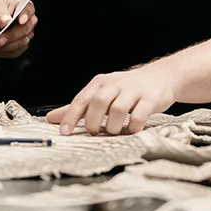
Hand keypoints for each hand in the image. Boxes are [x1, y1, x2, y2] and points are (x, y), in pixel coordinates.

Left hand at [0, 0, 36, 58]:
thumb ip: (0, 14)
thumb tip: (6, 21)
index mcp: (24, 6)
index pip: (29, 9)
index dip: (26, 15)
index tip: (20, 21)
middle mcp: (28, 21)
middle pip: (25, 30)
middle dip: (10, 37)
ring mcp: (26, 34)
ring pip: (21, 44)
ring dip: (5, 47)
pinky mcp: (20, 45)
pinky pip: (15, 52)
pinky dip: (3, 53)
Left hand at [46, 66, 176, 135]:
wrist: (159, 77)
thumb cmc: (126, 89)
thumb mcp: (101, 93)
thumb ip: (78, 107)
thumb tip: (51, 118)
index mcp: (100, 83)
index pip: (81, 100)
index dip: (71, 117)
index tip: (64, 132)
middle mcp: (115, 84)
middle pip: (97, 103)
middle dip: (93, 122)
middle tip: (94, 132)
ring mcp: (133, 91)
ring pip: (117, 110)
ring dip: (112, 127)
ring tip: (114, 131)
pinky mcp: (149, 99)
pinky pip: (138, 116)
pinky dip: (132, 127)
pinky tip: (131, 130)